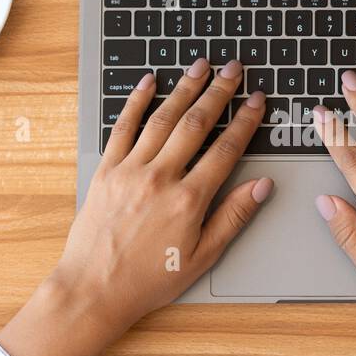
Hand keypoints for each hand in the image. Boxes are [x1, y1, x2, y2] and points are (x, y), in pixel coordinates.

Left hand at [0, 59, 271, 355]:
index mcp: (189, 200)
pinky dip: (137, 102)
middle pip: (196, 124)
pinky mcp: (106, 171)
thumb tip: (262, 187)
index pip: (226, 149)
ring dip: (184, 88)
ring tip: (200, 65)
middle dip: (218, 92)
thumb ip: (233, 217)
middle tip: (234, 69)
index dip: (245, 121)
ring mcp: (130, 170)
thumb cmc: (148, 280)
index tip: (256, 100)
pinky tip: (149, 82)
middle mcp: (160, 178)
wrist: (93, 289)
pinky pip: (123, 127)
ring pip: (162, 118)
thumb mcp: (202, 257)